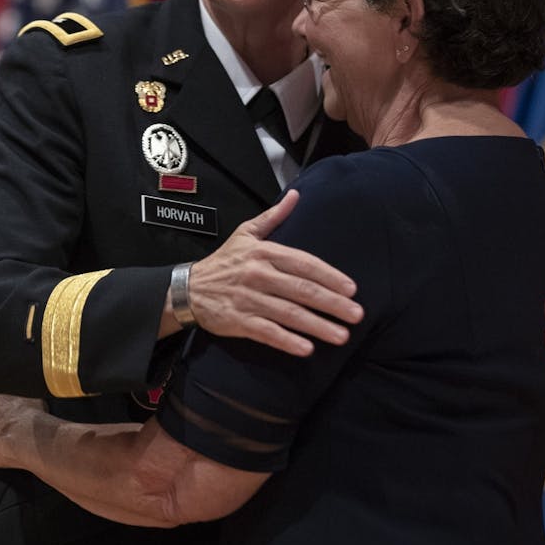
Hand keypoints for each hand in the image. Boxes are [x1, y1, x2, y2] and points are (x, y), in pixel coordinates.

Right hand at [186, 189, 360, 355]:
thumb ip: (274, 216)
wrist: (188, 289)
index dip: (329, 276)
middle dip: (332, 303)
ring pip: (288, 313)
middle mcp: (257, 274)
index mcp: (263, 252)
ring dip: (317, 326)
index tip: (352, 289)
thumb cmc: (224, 262)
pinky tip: (306, 349)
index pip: (303, 263)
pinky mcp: (238, 321)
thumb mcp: (246, 233)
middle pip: (301, 289)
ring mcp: (248, 299)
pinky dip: (287, 341)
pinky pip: (267, 332)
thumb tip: (296, 195)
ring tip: (342, 336)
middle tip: (357, 315)